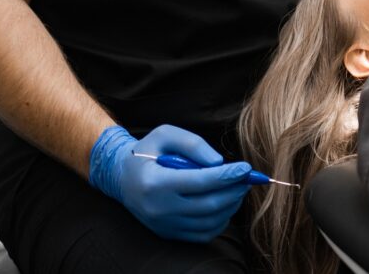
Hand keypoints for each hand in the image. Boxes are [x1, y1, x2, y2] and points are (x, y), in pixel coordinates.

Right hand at [89, 125, 252, 242]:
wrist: (121, 177)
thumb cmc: (146, 152)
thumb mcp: (165, 135)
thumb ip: (193, 144)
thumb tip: (219, 162)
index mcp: (155, 183)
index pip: (200, 182)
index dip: (228, 176)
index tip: (246, 168)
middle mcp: (159, 208)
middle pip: (209, 205)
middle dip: (234, 191)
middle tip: (247, 179)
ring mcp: (163, 224)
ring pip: (209, 222)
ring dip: (230, 206)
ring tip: (237, 189)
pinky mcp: (168, 233)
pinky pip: (202, 233)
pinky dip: (220, 221)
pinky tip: (224, 205)